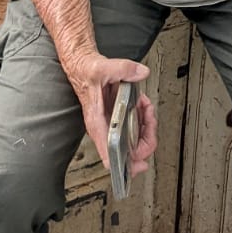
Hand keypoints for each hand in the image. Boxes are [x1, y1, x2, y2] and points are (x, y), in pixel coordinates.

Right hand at [64, 51, 157, 170]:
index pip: (110, 153)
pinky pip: (134, 125)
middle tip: (150, 118)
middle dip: (146, 136)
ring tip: (146, 107)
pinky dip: (142, 117)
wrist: (81, 67)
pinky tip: (142, 104)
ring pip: (134, 138)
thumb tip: (140, 73)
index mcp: (97, 123)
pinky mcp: (116, 117)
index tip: (140, 165)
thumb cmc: (86, 73)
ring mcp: (111, 123)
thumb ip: (123, 69)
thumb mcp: (103, 68)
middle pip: (129, 149)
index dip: (126, 164)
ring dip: (146, 124)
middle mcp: (104, 127)